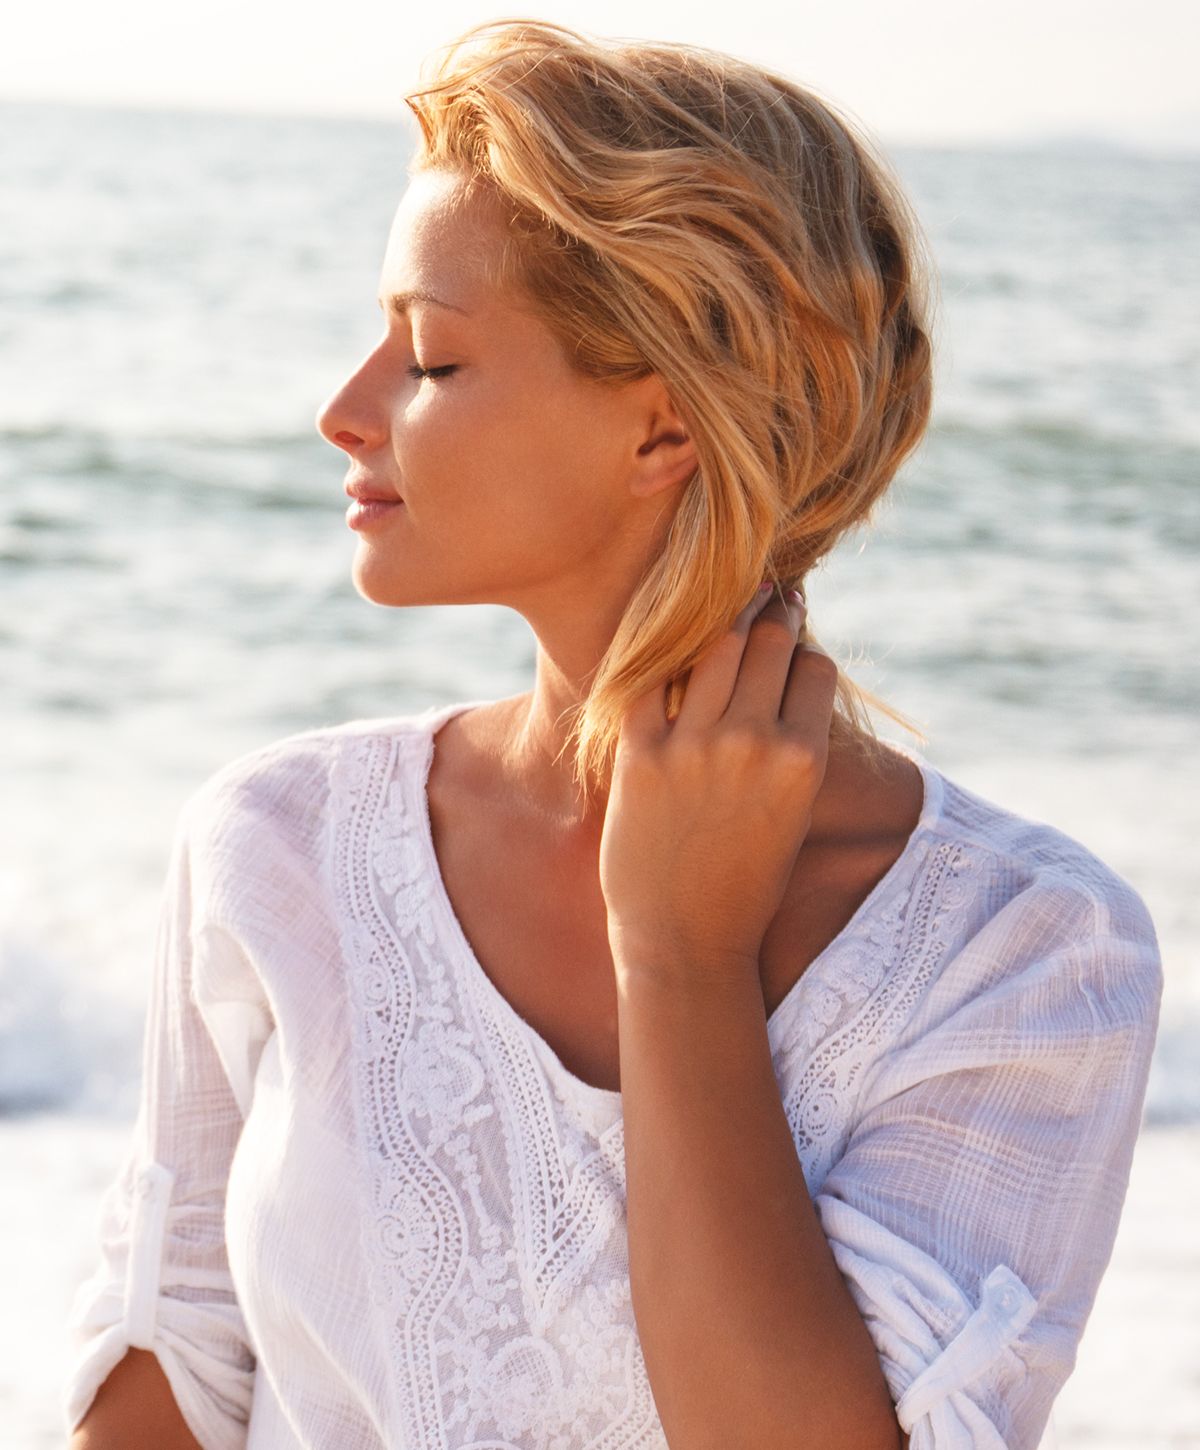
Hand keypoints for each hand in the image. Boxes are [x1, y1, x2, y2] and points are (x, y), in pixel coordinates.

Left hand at [599, 582, 838, 980]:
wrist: (684, 941)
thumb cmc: (744, 883)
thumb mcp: (791, 811)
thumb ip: (792, 745)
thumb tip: (786, 676)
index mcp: (803, 759)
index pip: (813, 667)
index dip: (802, 646)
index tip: (790, 627)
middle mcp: (754, 741)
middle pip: (766, 643)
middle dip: (767, 614)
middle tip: (760, 596)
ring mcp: (694, 745)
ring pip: (714, 647)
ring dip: (719, 621)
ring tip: (717, 608)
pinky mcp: (640, 753)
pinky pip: (651, 679)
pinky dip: (661, 660)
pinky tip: (664, 651)